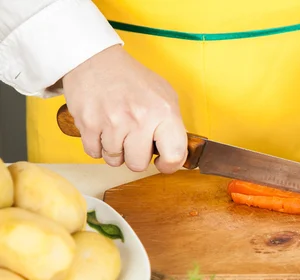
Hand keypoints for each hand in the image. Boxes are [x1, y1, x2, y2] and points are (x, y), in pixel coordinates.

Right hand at [61, 45, 186, 172]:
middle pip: (138, 165)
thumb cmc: (132, 79)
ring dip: (115, 150)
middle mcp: (139, 119)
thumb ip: (173, 125)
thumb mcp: (165, 95)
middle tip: (134, 139)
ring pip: (114, 161)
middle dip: (136, 156)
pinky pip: (94, 153)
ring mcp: (112, 122)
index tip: (162, 161)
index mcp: (163, 112)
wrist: (95, 60)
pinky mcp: (88, 124)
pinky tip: (102, 129)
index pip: (174, 155)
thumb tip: (177, 153)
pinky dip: (97, 145)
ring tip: (117, 129)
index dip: (169, 164)